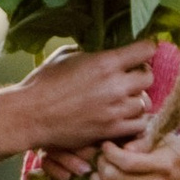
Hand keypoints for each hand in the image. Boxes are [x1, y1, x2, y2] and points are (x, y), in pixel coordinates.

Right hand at [20, 44, 156, 150]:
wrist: (30, 115)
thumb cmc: (44, 82)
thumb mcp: (66, 55)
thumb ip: (92, 52)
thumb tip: (104, 49)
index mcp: (106, 62)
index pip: (146, 49)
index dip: (147, 49)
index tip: (142, 51)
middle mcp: (115, 85)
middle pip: (148, 77)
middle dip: (140, 75)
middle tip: (129, 78)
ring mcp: (115, 110)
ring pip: (145, 103)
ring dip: (136, 100)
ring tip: (123, 100)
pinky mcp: (111, 130)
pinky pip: (139, 125)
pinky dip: (134, 120)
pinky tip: (123, 117)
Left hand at [88, 133, 179, 179]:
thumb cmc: (173, 153)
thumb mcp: (164, 138)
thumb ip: (143, 140)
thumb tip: (124, 147)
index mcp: (162, 166)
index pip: (128, 162)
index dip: (111, 152)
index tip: (107, 145)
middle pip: (113, 177)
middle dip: (102, 163)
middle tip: (103, 156)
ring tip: (100, 171)